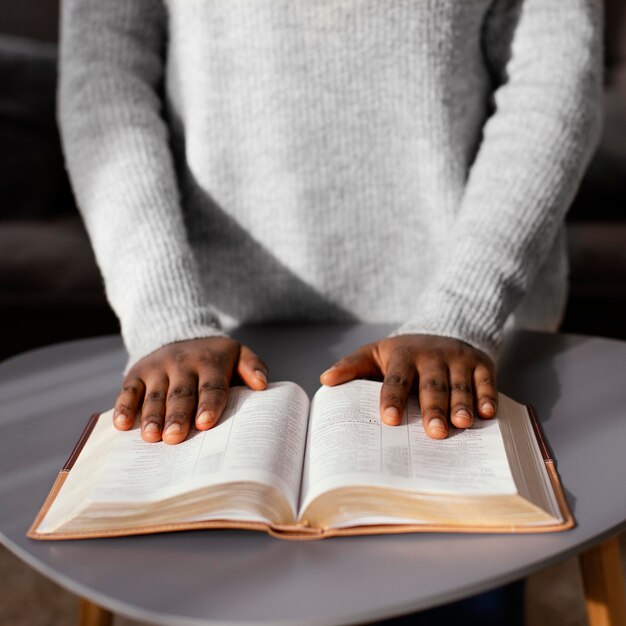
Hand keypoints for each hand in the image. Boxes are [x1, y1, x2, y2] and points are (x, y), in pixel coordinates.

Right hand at [113, 337, 267, 443]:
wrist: (179, 333)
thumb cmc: (214, 356)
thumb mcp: (237, 353)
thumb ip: (252, 366)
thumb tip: (262, 385)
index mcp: (210, 362)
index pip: (211, 385)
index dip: (209, 404)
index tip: (205, 423)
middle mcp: (182, 364)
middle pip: (181, 394)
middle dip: (177, 416)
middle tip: (175, 438)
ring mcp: (157, 368)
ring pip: (154, 395)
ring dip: (152, 416)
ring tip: (151, 437)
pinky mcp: (136, 373)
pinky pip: (128, 390)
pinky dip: (124, 406)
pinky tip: (122, 425)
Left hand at [319, 334, 496, 438]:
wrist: (441, 330)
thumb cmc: (402, 354)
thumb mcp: (374, 354)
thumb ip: (351, 366)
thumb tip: (326, 380)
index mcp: (402, 355)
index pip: (395, 379)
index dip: (393, 398)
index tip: (390, 420)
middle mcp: (431, 355)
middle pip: (431, 384)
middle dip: (433, 408)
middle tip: (434, 432)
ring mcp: (458, 358)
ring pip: (459, 384)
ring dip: (461, 404)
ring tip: (461, 425)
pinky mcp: (481, 363)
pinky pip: (486, 380)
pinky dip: (488, 396)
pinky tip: (488, 414)